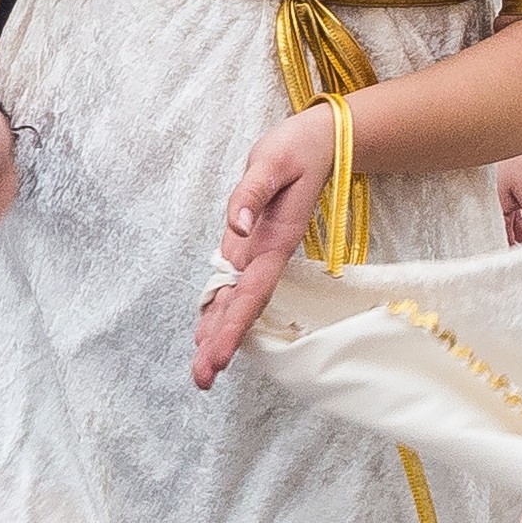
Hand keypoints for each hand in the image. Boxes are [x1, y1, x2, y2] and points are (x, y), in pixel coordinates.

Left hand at [191, 104, 332, 389]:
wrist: (319, 143)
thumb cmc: (295, 150)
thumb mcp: (271, 162)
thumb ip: (250, 193)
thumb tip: (236, 226)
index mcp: (272, 241)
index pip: (248, 292)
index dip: (231, 325)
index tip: (215, 355)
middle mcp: (265, 253)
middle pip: (241, 306)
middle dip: (221, 342)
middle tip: (202, 379)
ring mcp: (259, 250)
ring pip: (236, 298)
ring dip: (219, 331)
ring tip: (202, 367)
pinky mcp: (253, 242)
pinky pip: (234, 281)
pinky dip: (221, 306)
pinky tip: (208, 327)